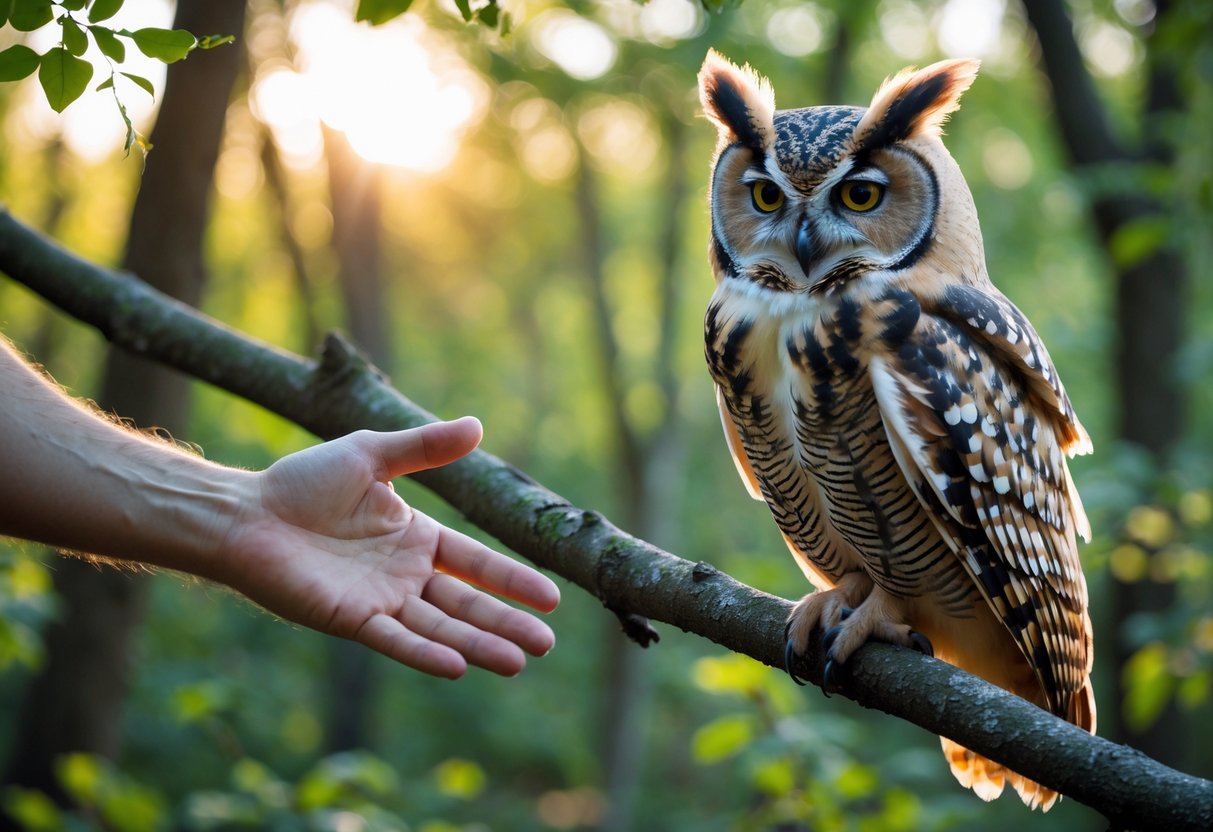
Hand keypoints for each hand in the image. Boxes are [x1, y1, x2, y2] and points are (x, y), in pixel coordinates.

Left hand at [215, 417, 558, 678]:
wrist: (246, 514)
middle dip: (507, 622)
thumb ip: (423, 447)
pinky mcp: (351, 620)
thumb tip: (478, 425)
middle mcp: (404, 575)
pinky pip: (394, 639)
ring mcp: (380, 600)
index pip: (476, 563)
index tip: (551, 599)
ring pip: (439, 626)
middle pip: (466, 603)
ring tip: (517, 662)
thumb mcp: (370, 454)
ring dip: (477, 644)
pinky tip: (457, 666)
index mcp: (415, 538)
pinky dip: (424, 652)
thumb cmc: (302, 483)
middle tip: (545, 644)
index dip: (512, 579)